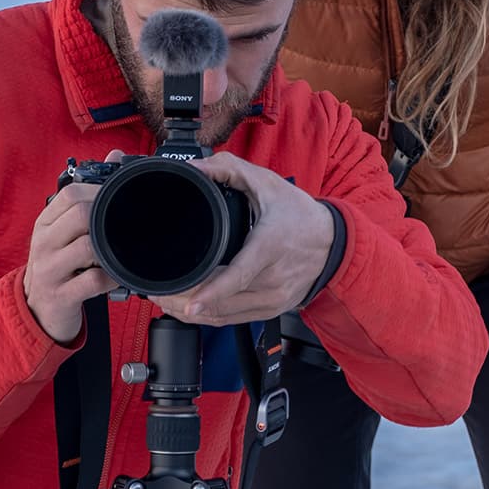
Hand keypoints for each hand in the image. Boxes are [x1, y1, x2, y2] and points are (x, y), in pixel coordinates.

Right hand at [23, 155, 119, 343]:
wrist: (37, 309)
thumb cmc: (58, 264)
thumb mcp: (64, 230)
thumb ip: (87, 195)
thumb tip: (115, 155)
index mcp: (45, 222)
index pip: (70, 194)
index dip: (99, 191)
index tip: (118, 197)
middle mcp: (43, 242)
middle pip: (80, 215)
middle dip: (108, 217)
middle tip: (125, 224)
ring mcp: (49, 270)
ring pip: (87, 247)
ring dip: (111, 249)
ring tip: (121, 250)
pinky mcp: (60, 296)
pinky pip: (92, 281)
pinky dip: (111, 277)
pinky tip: (118, 276)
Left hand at [152, 151, 334, 325]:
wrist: (332, 243)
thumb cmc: (300, 215)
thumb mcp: (267, 183)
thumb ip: (229, 169)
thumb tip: (194, 168)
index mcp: (269, 247)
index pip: (239, 275)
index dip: (212, 292)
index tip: (189, 303)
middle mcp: (272, 279)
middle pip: (224, 301)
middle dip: (184, 301)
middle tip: (155, 291)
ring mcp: (272, 299)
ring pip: (225, 316)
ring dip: (191, 313)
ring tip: (164, 300)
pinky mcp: (270, 310)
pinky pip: (233, 321)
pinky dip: (208, 318)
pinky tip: (188, 311)